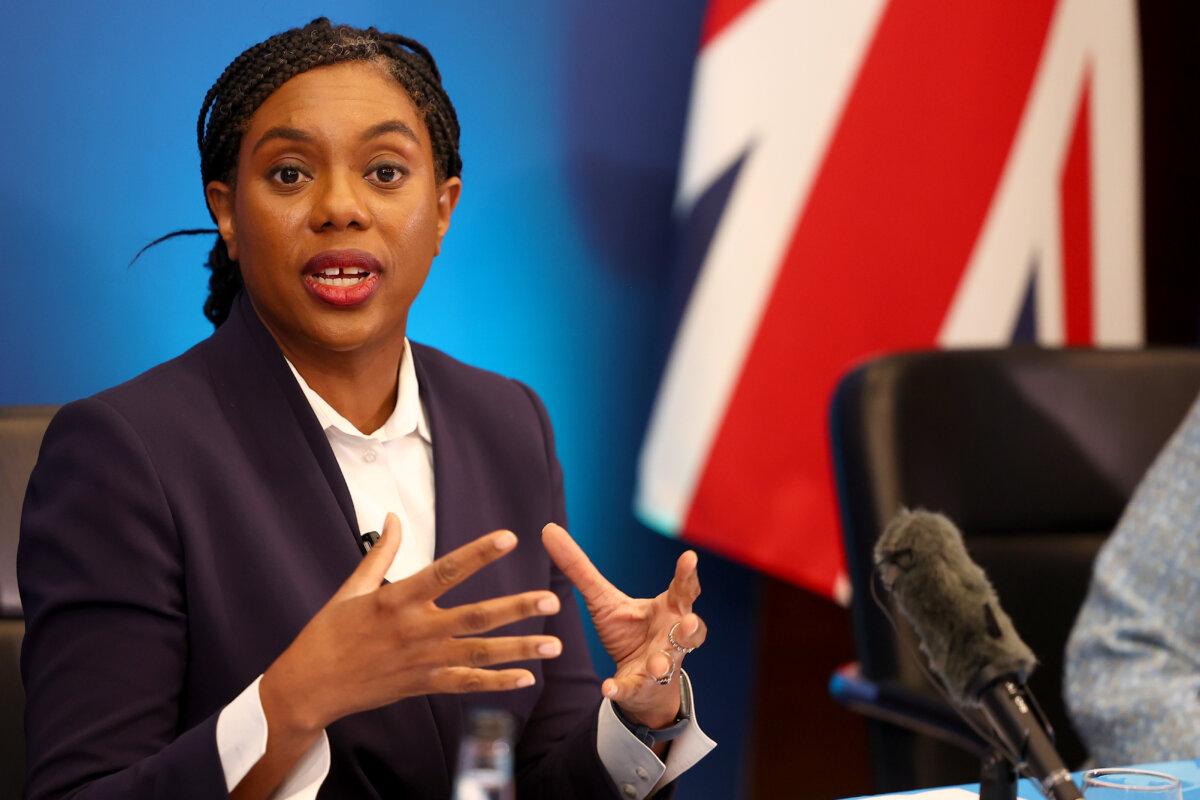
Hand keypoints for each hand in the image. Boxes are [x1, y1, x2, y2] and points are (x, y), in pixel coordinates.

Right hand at [261, 514, 563, 734]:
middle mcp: (415, 630)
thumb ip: (382, 552)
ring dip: (519, 650)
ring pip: (480, 655)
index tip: (509, 537)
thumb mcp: (352, 588)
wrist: (309, 687)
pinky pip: (466, 684)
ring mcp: (422, 661)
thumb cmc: (328, 633)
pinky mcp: (423, 685)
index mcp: (396, 599)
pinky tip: (526, 678)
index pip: (446, 571)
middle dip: (516, 609)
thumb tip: (394, 517)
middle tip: (551, 600)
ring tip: (555, 645)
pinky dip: (497, 683)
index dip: (479, 553)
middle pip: (475, 617)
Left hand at [542, 523, 706, 728]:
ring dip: (663, 663)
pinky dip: (621, 689)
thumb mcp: (603, 598)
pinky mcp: (639, 686)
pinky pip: (632, 688)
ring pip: (668, 663)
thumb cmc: (629, 630)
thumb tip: (547, 529)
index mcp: (668, 609)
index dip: (687, 574)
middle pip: (690, 631)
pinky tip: (608, 688)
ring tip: (657, 666)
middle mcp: (670, 636)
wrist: (637, 680)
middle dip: (691, 628)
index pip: (683, 589)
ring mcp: (659, 663)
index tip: (689, 558)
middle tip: (687, 622)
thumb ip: (579, 568)